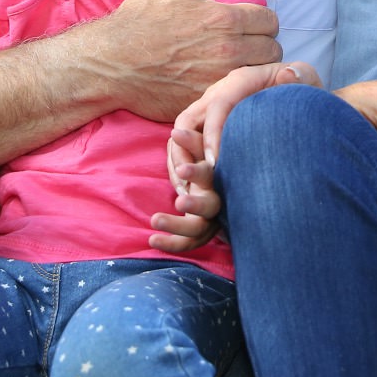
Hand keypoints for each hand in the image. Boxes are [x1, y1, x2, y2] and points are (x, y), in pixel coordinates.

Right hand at [102, 0, 281, 120]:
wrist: (109, 63)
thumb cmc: (137, 20)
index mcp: (224, 19)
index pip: (270, 21)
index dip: (263, 21)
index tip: (251, 25)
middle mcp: (228, 51)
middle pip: (272, 51)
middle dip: (263, 47)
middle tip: (247, 46)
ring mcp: (219, 81)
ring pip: (260, 77)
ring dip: (254, 71)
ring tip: (239, 67)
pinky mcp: (208, 103)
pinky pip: (239, 99)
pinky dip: (237, 93)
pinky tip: (225, 87)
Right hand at [149, 62, 318, 251]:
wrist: (295, 96)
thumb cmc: (300, 91)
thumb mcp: (307, 80)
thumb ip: (301, 77)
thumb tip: (287, 76)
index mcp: (239, 81)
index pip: (218, 106)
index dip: (213, 134)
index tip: (215, 164)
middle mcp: (217, 94)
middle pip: (187, 121)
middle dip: (184, 151)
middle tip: (190, 183)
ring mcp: (209, 111)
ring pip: (180, 135)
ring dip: (178, 163)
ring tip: (186, 192)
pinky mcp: (207, 127)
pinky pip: (185, 146)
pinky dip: (182, 167)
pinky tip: (191, 191)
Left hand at [149, 127, 221, 253]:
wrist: (224, 183)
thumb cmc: (210, 159)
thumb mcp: (203, 149)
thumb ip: (191, 142)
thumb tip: (174, 133)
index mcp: (219, 178)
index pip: (210, 175)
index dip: (196, 173)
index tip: (181, 170)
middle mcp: (219, 200)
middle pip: (211, 206)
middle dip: (195, 204)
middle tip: (178, 201)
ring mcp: (211, 219)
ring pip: (198, 229)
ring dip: (177, 227)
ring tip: (154, 219)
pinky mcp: (202, 232)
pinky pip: (189, 242)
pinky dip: (171, 244)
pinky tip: (152, 241)